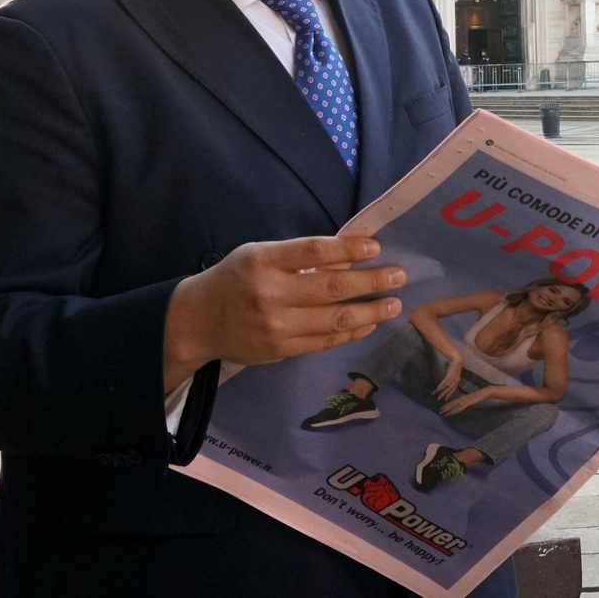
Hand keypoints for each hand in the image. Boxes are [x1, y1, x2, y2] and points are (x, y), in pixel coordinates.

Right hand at [162, 236, 404, 392]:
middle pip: (331, 288)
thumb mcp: (259, 254)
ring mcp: (276, 327)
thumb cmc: (235, 278)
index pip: (313, 252)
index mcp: (263, 262)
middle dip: (371, 282)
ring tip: (393, 304)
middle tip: (399, 276)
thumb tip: (349, 257)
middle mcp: (270, 294)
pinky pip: (324, 342)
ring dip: (370, 312)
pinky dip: (350, 334)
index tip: (376, 247)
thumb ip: (298, 256)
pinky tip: (368, 324)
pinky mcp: (281, 351)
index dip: (348, 249)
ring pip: (333, 321)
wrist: (199, 321)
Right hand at [434, 356, 465, 401]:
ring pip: (446, 387)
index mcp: (457, 381)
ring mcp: (453, 379)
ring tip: (437, 394)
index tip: (445, 400)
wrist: (457, 360)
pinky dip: (441, 385)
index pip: (452, 390)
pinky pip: (445, 382)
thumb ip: (449, 378)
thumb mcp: (452, 374)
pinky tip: (438, 388)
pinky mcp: (450, 375)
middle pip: (449, 390)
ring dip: (441, 391)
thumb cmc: (454, 366)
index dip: (449, 395)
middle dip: (444, 395)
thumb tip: (446, 381)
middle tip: (439, 399)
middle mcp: (456, 381)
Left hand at [440, 385, 497, 415]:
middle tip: (440, 411)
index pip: (453, 402)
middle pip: (453, 404)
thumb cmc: (480, 395)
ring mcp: (466, 400)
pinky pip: (461, 407)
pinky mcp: (469, 402)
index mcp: (463, 397)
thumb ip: (467, 401)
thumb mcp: (472, 399)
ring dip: (449, 410)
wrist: (485, 392)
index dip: (448, 405)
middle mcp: (463, 398)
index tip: (442, 408)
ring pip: (455, 406)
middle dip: (446, 408)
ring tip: (444, 413)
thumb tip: (464, 404)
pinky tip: (452, 412)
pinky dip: (456, 410)